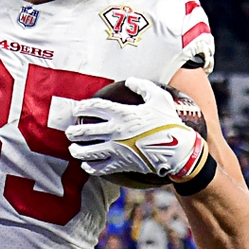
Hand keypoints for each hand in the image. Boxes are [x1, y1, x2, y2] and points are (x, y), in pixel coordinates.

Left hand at [66, 78, 207, 180]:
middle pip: (86, 131)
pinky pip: (100, 168)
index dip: (82, 107)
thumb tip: (130, 81)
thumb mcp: (159, 98)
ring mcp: (117, 149)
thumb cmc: (169, 122)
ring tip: (73, 149)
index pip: (95, 108)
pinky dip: (90, 166)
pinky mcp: (121, 164)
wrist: (178, 149)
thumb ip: (143, 86)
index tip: (77, 109)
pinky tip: (86, 165)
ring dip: (77, 150)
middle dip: (74, 131)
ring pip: (88, 151)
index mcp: (122, 114)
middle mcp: (115, 131)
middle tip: (69, 132)